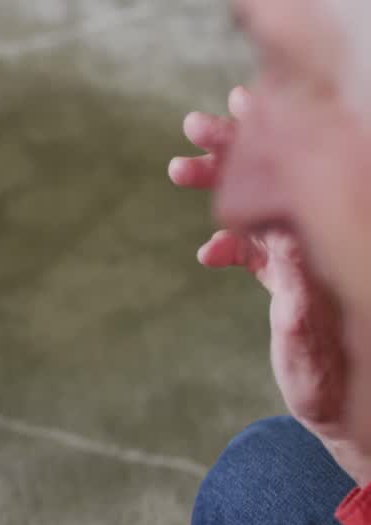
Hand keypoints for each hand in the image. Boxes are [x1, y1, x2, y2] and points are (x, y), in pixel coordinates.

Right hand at [171, 88, 368, 483]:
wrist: (347, 415)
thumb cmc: (330, 388)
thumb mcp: (308, 353)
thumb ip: (294, 310)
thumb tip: (282, 259)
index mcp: (326, 250)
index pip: (299, 179)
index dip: (270, 140)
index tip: (239, 109)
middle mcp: (319, 245)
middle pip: (279, 179)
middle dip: (235, 149)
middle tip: (193, 127)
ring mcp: (305, 257)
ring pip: (263, 205)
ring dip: (224, 185)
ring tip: (177, 168)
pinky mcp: (291, 276)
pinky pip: (258, 243)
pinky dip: (230, 242)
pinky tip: (207, 256)